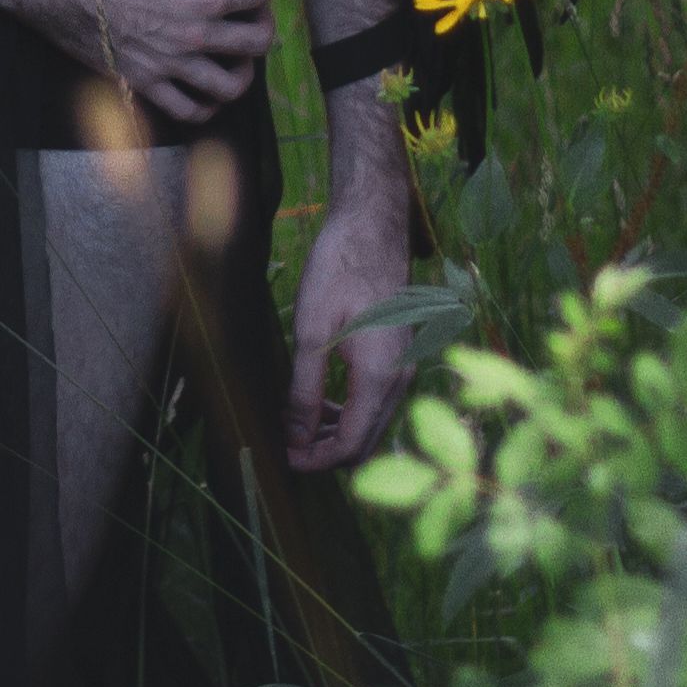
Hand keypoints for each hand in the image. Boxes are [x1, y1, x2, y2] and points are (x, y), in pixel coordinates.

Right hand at [0, 0, 276, 122]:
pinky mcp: (140, 81)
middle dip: (261, 27)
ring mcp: (169, 64)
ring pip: (227, 87)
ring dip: (239, 73)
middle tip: (250, 14)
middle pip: (255, 45)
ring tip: (235, 59)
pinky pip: (184, 110)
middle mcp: (194, 36)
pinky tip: (202, 93)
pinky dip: (202, 106)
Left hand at [286, 194, 412, 469]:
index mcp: (380, 376)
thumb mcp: (313, 330)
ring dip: (336, 433)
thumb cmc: (340, 268)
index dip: (314, 461)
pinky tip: (319, 401)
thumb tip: (295, 438)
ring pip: (373, 425)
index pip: (350, 446)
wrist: (373, 225)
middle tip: (284, 445)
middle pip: (366, 443)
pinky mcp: (400, 356)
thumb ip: (305, 390)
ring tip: (295, 423)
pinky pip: (377, 401)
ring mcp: (405, 367)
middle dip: (325, 453)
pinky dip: (349, 411)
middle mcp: (401, 378)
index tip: (281, 459)